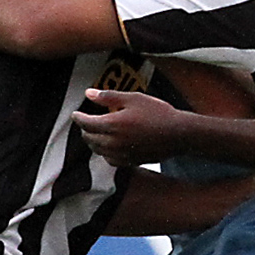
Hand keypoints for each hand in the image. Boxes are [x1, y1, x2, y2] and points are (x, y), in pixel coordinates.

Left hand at [72, 89, 186, 165]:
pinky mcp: (129, 161)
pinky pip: (109, 159)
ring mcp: (121, 154)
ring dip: (93, 141)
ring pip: (97, 150)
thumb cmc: (158, 113)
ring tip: (95, 133)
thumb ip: (109, 97)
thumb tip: (89, 93)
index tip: (75, 114)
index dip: (78, 118)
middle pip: (89, 138)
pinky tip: (110, 146)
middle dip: (85, 129)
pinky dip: (105, 152)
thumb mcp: (134, 98)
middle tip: (85, 122)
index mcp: (112, 124)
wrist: (178, 134)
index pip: (85, 123)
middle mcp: (113, 142)